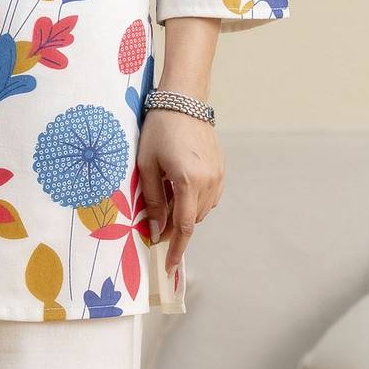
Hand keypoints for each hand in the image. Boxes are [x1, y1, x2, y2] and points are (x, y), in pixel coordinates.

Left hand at [136, 110, 223, 285]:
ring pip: (203, 210)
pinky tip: (180, 190)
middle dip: (176, 230)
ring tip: (167, 202)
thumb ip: (153, 200)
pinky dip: (196, 201)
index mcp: (188, 181)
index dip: (176, 249)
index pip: (184, 226)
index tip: (169, 267)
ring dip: (186, 214)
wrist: (183, 101)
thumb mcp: (147, 166)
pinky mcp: (221, 169)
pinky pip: (210, 196)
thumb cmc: (158, 130)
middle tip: (156, 230)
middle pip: (194, 220)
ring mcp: (218, 175)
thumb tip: (156, 230)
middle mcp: (209, 181)